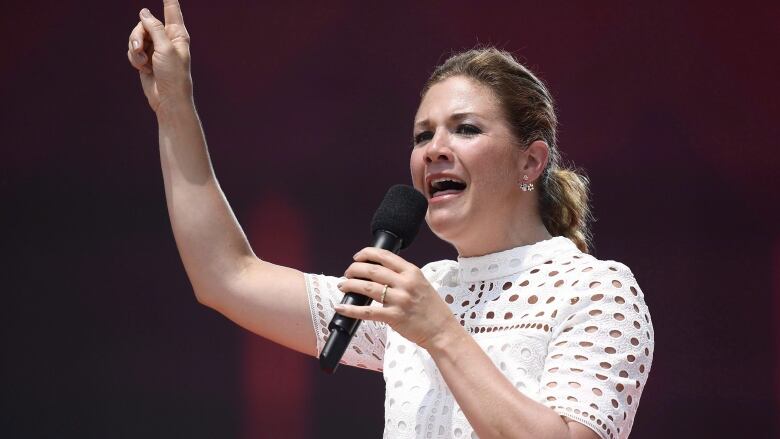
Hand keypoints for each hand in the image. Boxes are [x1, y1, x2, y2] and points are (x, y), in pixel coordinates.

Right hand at [126, 1, 192, 112]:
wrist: (167, 99)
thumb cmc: (173, 75)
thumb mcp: (165, 48)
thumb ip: (154, 28)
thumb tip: (144, 12)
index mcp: (177, 34)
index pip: (172, 10)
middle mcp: (166, 39)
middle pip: (144, 24)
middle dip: (138, 35)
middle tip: (140, 48)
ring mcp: (155, 49)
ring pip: (136, 37)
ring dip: (135, 50)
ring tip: (143, 63)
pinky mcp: (145, 59)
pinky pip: (132, 50)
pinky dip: (134, 59)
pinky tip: (143, 69)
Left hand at [335, 248, 458, 349]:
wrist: (442, 330)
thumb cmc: (432, 309)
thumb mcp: (421, 284)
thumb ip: (403, 276)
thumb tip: (379, 271)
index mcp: (412, 272)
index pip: (385, 256)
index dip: (367, 253)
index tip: (357, 256)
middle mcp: (405, 283)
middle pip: (372, 270)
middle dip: (355, 269)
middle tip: (347, 273)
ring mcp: (400, 300)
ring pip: (367, 287)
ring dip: (350, 285)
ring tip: (343, 285)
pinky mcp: (394, 317)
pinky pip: (367, 311)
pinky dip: (351, 309)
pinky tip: (341, 307)